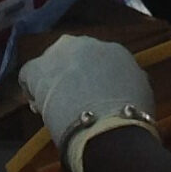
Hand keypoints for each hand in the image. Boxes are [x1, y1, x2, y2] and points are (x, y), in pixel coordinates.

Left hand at [21, 35, 156, 171]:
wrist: (106, 127)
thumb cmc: (130, 116)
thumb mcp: (141, 95)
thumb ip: (129, 85)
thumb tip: (125, 89)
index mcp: (115, 52)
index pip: (98, 60)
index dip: (90, 80)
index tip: (88, 98)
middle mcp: (87, 44)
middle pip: (72, 56)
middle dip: (69, 76)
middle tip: (70, 102)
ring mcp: (60, 53)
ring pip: (50, 64)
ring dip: (51, 82)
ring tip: (52, 109)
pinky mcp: (38, 67)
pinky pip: (29, 74)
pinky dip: (31, 89)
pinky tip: (37, 108)